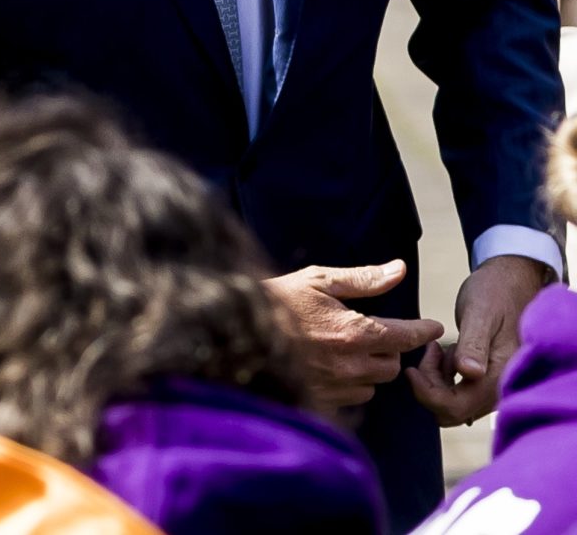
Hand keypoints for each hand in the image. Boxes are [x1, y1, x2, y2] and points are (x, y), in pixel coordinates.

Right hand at [265, 262, 443, 409]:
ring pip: (374, 382)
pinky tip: (334, 366)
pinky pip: (353, 397)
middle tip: (374, 333)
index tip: (433, 326)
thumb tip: (399, 269)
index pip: (406, 336)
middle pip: (393, 364)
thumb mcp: (319, 280)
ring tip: (349, 350)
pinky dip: (352, 383)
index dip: (423, 330)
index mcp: (355, 332)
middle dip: (390, 349)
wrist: (236, 329)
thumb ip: (364, 279)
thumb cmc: (278, 298)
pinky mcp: (323, 400)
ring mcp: (337, 386)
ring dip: (370, 368)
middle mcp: (351, 364)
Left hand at [409, 255, 552, 426]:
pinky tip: (443, 352)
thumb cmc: (495, 293)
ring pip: (452, 402)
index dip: (429, 395)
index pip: (458, 407)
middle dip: (431, 386)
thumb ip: (474, 344)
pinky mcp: (485, 378)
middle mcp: (499, 387)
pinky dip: (444, 376)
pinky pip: (458, 390)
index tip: (412, 369)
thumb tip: (469, 373)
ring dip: (437, 380)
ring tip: (436, 347)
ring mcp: (492, 384)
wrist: (510, 282)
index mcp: (501, 375)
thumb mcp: (481, 313)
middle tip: (428, 352)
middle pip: (452, 410)